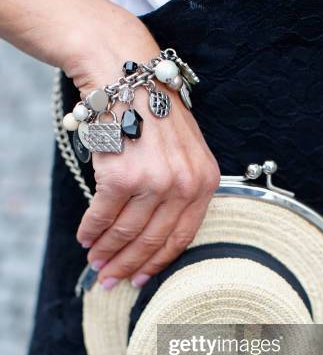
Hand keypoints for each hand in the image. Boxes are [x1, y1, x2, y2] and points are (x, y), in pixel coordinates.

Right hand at [0, 0, 219, 288]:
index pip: (183, 237)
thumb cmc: (152, 114)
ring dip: (108, 252)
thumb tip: (153, 237)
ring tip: (96, 264)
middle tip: (112, 281)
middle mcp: (185, 183)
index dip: (159, 264)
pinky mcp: (123, 174)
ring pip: (128, 232)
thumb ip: (178, 191)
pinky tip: (85, 238)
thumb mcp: (183, 152)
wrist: (126, 74)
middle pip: (155, 241)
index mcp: (206, 181)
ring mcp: (155, 180)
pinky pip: (103, 214)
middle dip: (130, 266)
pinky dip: (91, 230)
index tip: (142, 280)